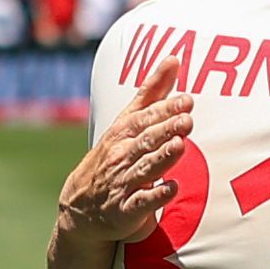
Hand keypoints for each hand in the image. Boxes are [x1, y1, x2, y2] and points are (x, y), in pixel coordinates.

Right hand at [57, 56, 192, 244]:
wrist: (82, 208)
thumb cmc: (114, 156)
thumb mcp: (128, 123)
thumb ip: (152, 92)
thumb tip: (174, 58)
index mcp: (123, 133)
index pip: (144, 118)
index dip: (165, 109)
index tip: (187, 100)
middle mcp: (121, 156)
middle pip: (146, 141)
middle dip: (166, 130)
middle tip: (187, 120)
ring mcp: (123, 183)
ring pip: (145, 168)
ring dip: (162, 158)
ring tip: (180, 146)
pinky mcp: (126, 210)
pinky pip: (142, 202)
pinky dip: (156, 195)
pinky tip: (173, 188)